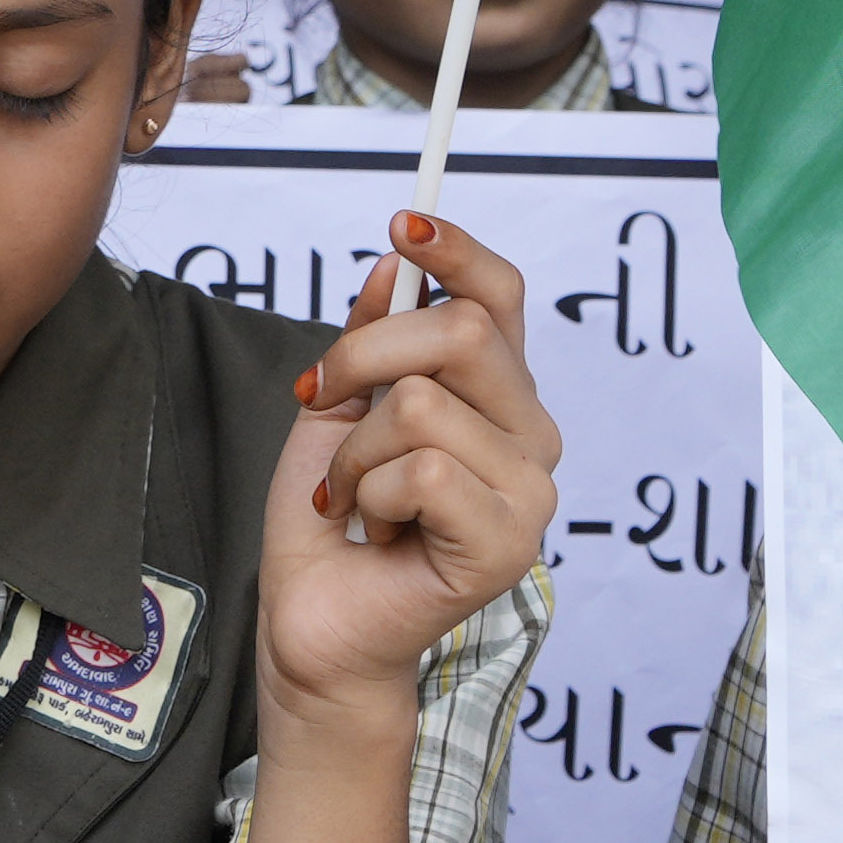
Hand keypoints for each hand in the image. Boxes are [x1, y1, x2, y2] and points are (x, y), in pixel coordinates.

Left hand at [258, 212, 560, 719]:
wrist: (313, 620)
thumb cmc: (331, 520)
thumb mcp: (335, 407)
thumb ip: (370, 338)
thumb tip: (393, 263)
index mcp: (496, 395)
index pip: (500, 297)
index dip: (457, 250)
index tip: (404, 222)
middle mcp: (529, 435)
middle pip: (461, 331)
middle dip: (364, 356)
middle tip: (323, 400)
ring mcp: (529, 490)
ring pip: (423, 405)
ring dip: (356, 450)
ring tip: (356, 494)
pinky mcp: (508, 541)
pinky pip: (424, 470)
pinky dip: (370, 494)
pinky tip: (376, 528)